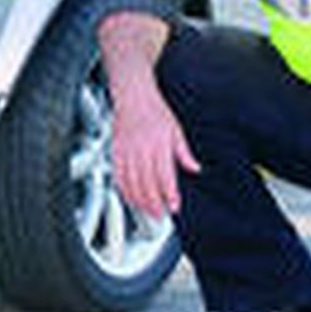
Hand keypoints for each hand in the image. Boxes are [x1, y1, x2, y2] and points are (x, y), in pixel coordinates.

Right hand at [109, 75, 199, 217]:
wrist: (133, 96)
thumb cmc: (155, 111)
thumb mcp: (176, 130)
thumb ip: (184, 152)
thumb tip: (195, 167)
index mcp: (160, 144)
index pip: (165, 175)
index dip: (169, 194)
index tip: (174, 205)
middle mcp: (142, 149)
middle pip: (147, 183)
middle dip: (154, 203)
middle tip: (160, 215)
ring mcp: (127, 151)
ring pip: (131, 182)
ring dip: (139, 199)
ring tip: (147, 210)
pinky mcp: (116, 151)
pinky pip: (118, 174)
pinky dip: (123, 189)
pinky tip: (130, 197)